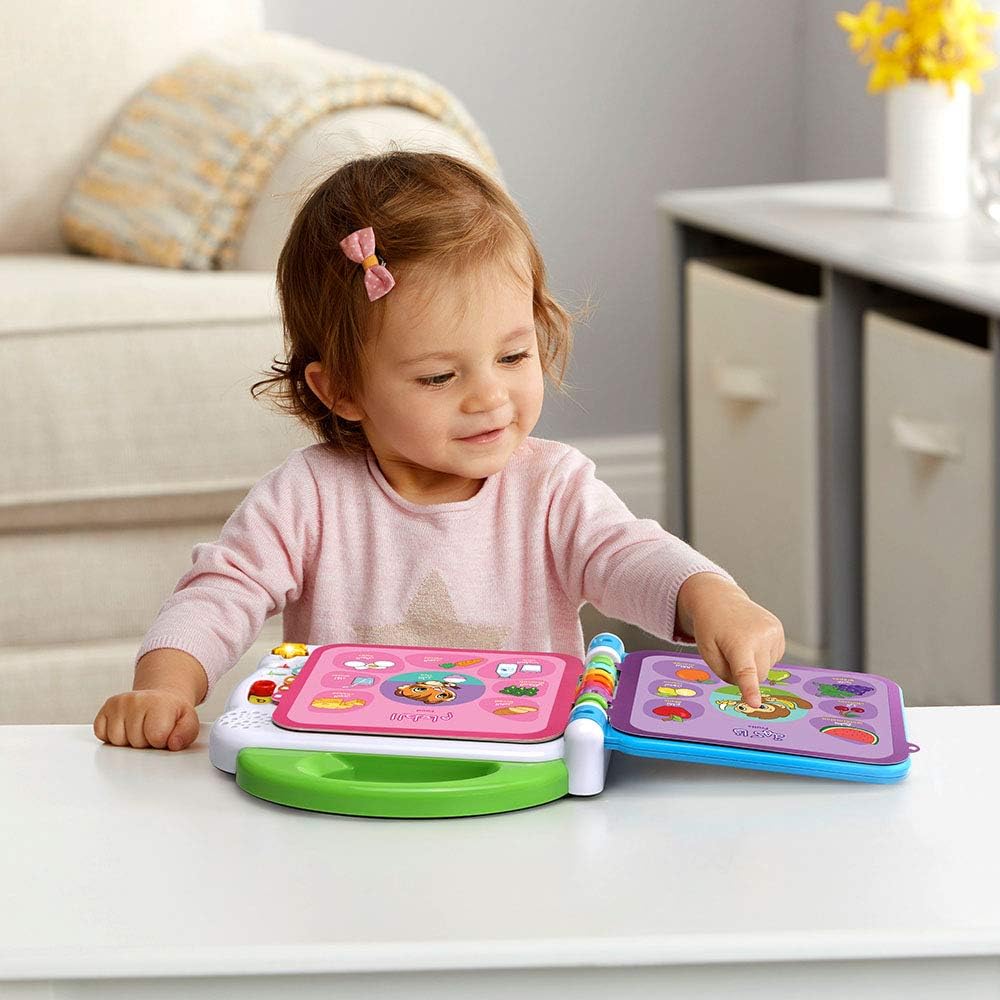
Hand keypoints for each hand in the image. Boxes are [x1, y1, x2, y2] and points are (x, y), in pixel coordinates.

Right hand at [93, 689, 199, 750]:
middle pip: (135, 741)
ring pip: (117, 741)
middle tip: (152, 731)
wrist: (160, 700)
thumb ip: (186, 733)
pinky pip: (101, 734)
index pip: (156, 736)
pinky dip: (112, 737)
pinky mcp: (105, 708)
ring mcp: (119, 703)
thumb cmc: (173, 714)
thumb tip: (174, 743)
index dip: (161, 741)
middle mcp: (136, 700)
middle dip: (145, 742)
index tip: (165, 733)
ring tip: (140, 729)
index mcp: (159, 703)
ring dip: (128, 741)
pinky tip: (126, 728)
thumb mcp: (188, 722)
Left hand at [676, 573, 784, 708]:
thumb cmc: (710, 627)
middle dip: (745, 674)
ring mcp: (773, 631)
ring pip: (767, 668)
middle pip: (759, 676)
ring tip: (740, 643)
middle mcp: (760, 635)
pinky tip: (751, 640)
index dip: (750, 689)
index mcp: (738, 642)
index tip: (755, 703)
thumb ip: (726, 674)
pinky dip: (762, 654)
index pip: (745, 671)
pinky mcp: (779, 630)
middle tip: (730, 654)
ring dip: (754, 663)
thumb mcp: (708, 653)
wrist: (719, 598)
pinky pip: (774, 657)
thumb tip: (751, 685)